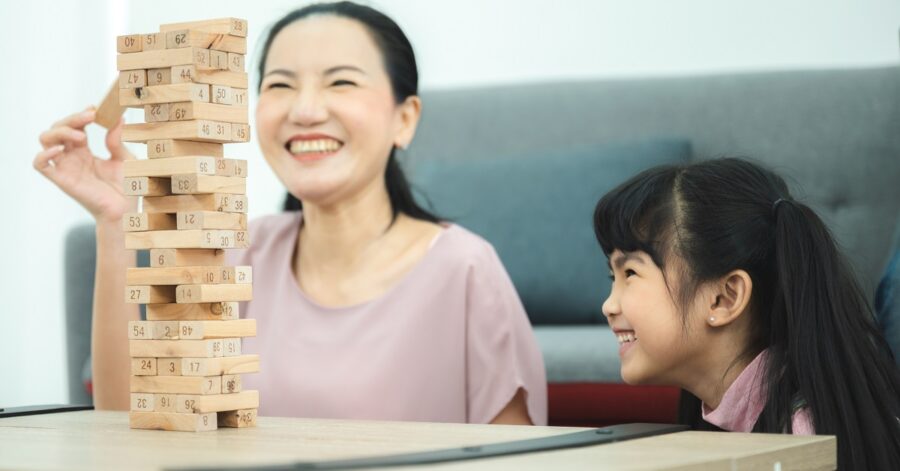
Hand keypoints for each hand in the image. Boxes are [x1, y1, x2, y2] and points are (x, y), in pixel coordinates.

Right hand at [34, 107, 135, 223]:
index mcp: (85, 151)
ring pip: (46, 140)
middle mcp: (72, 157)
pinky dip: (43, 154)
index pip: (74, 126)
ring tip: (82, 136)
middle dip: (72, 119)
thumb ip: (117, 140)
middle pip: (58, 129)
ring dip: (60, 132)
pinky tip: (60, 149)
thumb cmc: (127, 188)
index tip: (95, 109)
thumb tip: (118, 118)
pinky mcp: (62, 180)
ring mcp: (66, 167)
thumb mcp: (125, 159)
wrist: (126, 211)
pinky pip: (41, 165)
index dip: (81, 115)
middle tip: (91, 117)